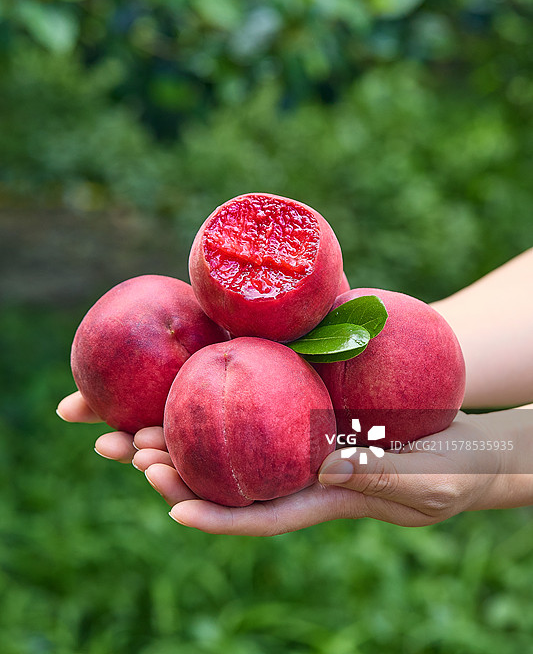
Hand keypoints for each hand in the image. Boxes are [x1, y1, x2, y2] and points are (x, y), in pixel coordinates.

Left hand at [137, 409, 532, 534]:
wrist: (458, 444)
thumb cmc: (446, 470)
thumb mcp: (415, 476)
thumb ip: (372, 471)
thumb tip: (323, 462)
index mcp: (320, 497)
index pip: (261, 514)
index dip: (218, 516)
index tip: (173, 511)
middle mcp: (298, 469)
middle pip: (229, 477)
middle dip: (175, 469)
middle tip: (126, 452)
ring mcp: (299, 439)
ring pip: (232, 442)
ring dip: (181, 432)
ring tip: (134, 425)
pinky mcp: (307, 407)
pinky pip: (260, 405)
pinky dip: (224, 395)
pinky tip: (193, 377)